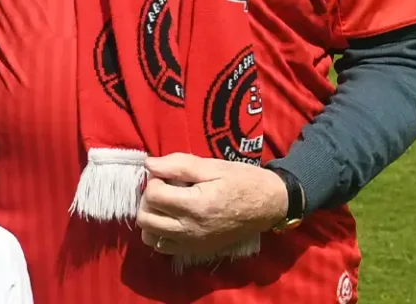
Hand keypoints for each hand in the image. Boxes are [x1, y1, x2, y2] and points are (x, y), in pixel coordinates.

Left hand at [135, 153, 286, 258]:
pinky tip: (171, 219)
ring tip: (166, 204)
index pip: (153, 196)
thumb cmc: (242, 181)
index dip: (154, 181)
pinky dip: (160, 234)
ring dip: (151, 218)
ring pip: (150, 236)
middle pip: (146, 218)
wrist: (269, 205)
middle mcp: (191, 229)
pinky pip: (164, 248)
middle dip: (148, 200)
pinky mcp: (197, 251)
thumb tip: (149, 165)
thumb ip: (179, 165)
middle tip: (163, 188)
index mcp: (196, 205)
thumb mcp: (213, 166)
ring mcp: (193, 243)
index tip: (166, 175)